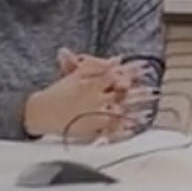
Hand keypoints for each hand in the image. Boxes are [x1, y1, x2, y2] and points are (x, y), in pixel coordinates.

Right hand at [28, 51, 153, 142]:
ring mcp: (92, 115)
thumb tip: (118, 59)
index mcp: (89, 83)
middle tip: (154, 91)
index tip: (146, 67)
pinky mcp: (89, 129)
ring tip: (149, 110)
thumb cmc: (57, 93)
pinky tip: (134, 128)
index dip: (132, 70)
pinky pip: (108, 131)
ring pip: (117, 113)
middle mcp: (92, 99)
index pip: (114, 74)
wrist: (37, 112)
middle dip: (138, 92)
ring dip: (134, 111)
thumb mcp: (75, 75)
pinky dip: (122, 130)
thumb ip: (96, 66)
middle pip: (120, 94)